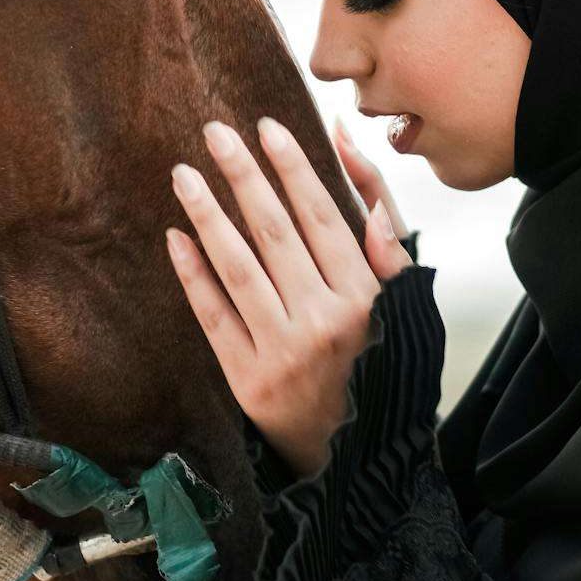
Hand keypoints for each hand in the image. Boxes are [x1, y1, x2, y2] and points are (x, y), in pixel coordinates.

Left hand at [166, 116, 411, 477]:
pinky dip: (193, 275)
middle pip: (275, 234)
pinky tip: (175, 237)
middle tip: (214, 132)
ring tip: (183, 175)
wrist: (358, 452)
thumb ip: (384, 224)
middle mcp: (326, 321)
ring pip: (239, 269)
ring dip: (208, 216)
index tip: (266, 127)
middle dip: (243, 176)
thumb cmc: (381, 357)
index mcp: (367, 296)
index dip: (293, 169)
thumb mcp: (404, 296)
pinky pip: (214, 317)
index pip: (323, 217)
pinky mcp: (248, 380)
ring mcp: (284, 352)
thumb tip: (349, 150)